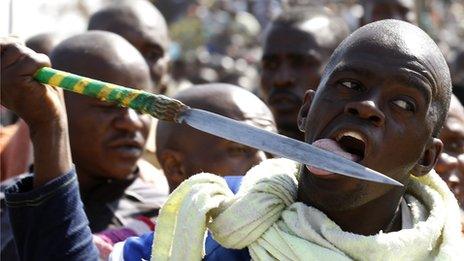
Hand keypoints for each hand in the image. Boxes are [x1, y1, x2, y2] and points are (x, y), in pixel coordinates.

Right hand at [1, 37, 71, 186]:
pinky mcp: (14, 81)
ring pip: (21, 50)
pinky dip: (43, 64)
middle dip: (27, 52)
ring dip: (36, 59)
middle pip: (8, 44)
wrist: (49, 120)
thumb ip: (19, 54)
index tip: (22, 46)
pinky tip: (44, 77)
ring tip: (40, 75)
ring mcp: (0, 78)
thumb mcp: (27, 70)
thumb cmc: (41, 96)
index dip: (10, 42)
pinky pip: (32, 60)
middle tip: (35, 69)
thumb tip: (16, 35)